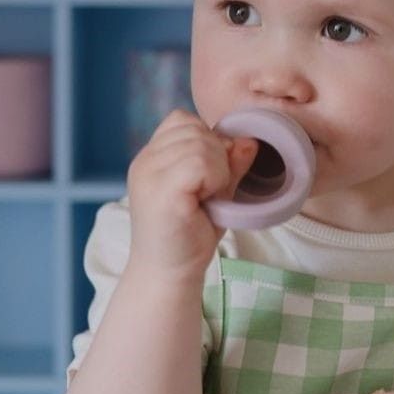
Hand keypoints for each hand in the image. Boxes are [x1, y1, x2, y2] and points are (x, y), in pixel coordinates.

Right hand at [125, 109, 258, 281]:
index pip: (182, 119)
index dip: (206, 140)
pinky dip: (214, 178)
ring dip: (218, 169)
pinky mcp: (161, 191)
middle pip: (195, 128)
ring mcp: (149, 174)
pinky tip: (206, 201)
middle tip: (210, 191)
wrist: (169, 274)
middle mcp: (144, 161)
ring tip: (207, 197)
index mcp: (151, 157)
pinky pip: (199, 161)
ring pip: (201, 142)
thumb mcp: (216, 191)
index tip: (207, 177)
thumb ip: (230, 164)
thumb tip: (249, 140)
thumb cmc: (190, 235)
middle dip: (216, 155)